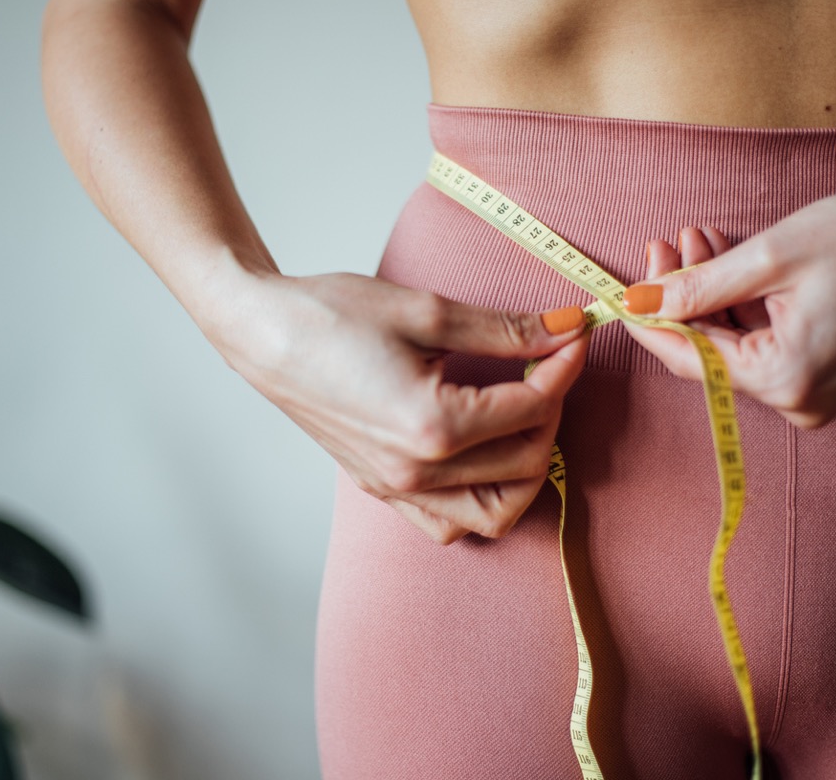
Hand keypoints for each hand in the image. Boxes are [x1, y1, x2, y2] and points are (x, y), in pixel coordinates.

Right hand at [217, 272, 586, 542]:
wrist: (262, 334)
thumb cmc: (330, 314)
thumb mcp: (425, 312)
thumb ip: (504, 330)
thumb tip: (563, 328)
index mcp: (431, 426)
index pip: (529, 408)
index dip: (563, 367)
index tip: (574, 334)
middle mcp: (416, 472)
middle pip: (524, 462)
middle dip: (552, 410)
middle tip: (549, 364)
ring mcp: (396, 489)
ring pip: (494, 513)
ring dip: (525, 468)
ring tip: (523, 415)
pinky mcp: (381, 489)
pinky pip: (449, 523)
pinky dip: (480, 498)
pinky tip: (482, 453)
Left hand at [621, 188, 835, 427]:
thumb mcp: (769, 256)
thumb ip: (697, 287)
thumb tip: (640, 303)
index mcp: (786, 379)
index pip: (689, 359)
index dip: (650, 323)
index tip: (622, 290)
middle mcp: (799, 401)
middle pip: (709, 352)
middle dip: (680, 297)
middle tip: (664, 245)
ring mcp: (812, 393)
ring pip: (731, 344)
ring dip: (707, 293)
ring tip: (695, 240)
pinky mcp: (819, 375)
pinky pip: (759, 343)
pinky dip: (737, 304)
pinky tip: (722, 259)